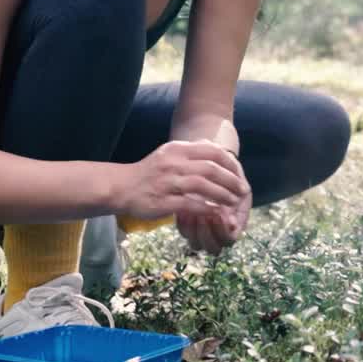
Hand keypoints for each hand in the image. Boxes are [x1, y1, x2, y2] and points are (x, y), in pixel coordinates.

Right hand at [115, 140, 247, 220]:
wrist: (119, 186)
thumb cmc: (149, 172)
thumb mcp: (169, 154)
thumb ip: (191, 152)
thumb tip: (216, 151)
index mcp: (177, 149)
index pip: (212, 152)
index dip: (230, 164)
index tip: (240, 174)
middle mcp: (173, 163)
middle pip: (211, 169)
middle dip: (231, 181)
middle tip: (242, 191)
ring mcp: (167, 182)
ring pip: (203, 186)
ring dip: (222, 195)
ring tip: (233, 202)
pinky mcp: (162, 201)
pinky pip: (190, 204)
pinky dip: (206, 208)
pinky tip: (217, 212)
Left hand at [177, 160, 250, 255]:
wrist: (215, 172)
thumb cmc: (231, 180)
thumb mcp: (241, 188)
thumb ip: (239, 204)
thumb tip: (232, 224)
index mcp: (234, 227)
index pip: (228, 240)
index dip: (223, 231)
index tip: (219, 214)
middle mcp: (218, 235)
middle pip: (212, 248)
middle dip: (207, 232)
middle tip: (205, 215)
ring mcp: (202, 232)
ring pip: (197, 244)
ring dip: (195, 230)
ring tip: (193, 213)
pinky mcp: (188, 226)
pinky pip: (184, 232)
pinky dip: (184, 223)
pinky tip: (184, 211)